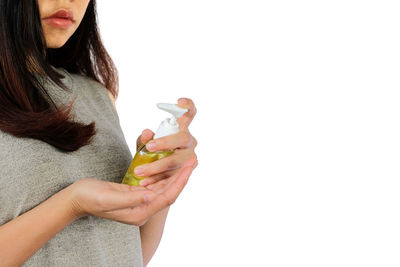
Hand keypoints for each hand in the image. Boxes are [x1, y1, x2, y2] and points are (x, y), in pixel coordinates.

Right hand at [68, 157, 196, 225]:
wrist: (76, 199)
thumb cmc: (88, 198)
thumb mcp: (108, 197)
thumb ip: (130, 199)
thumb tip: (151, 196)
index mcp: (139, 213)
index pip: (166, 197)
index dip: (180, 182)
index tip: (189, 167)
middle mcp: (142, 210)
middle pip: (169, 193)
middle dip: (182, 176)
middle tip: (193, 160)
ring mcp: (139, 203)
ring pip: (163, 188)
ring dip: (176, 175)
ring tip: (187, 161)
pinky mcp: (136, 194)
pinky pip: (155, 185)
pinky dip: (164, 174)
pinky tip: (170, 165)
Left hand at [133, 98, 197, 185]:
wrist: (156, 173)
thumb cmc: (153, 153)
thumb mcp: (145, 144)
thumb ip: (144, 139)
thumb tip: (147, 133)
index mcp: (182, 129)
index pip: (190, 114)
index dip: (188, 106)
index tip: (179, 101)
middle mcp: (190, 142)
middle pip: (182, 138)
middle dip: (166, 143)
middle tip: (150, 147)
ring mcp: (190, 158)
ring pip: (176, 160)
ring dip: (157, 166)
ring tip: (139, 171)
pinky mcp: (185, 173)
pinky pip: (172, 176)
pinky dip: (157, 179)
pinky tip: (145, 182)